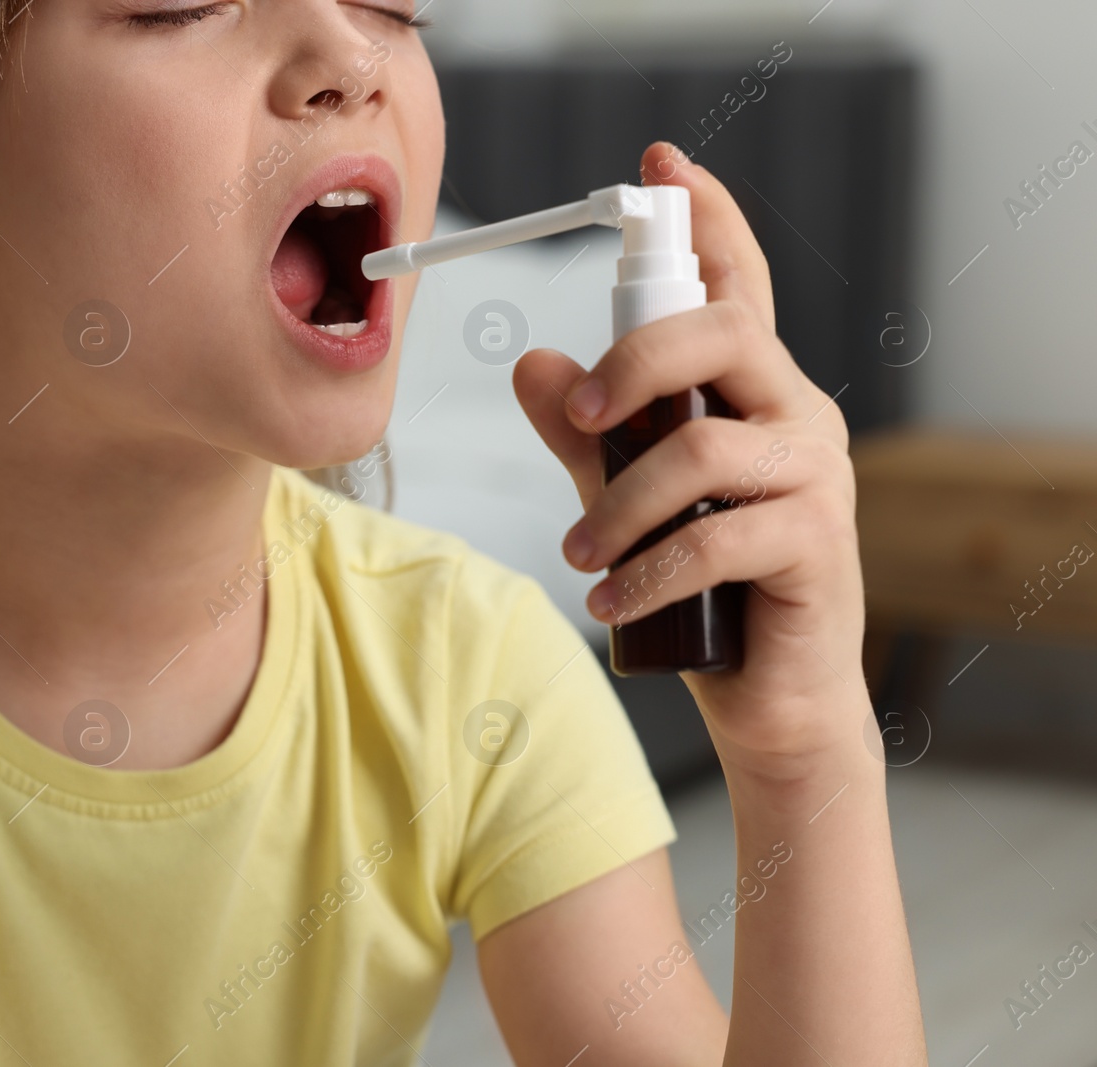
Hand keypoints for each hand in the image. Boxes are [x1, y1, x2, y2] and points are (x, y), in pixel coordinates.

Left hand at [513, 142, 867, 782]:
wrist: (768, 696)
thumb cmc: (703, 585)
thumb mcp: (628, 495)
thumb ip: (586, 431)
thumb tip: (529, 363)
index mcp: (755, 388)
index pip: (738, 284)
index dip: (709, 219)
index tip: (664, 163)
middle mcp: (797, 414)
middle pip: (727, 332)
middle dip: (638, 360)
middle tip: (576, 415)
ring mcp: (816, 476)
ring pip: (709, 447)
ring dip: (623, 501)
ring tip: (575, 550)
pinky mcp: (818, 543)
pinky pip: (718, 536)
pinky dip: (648, 568)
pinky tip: (609, 598)